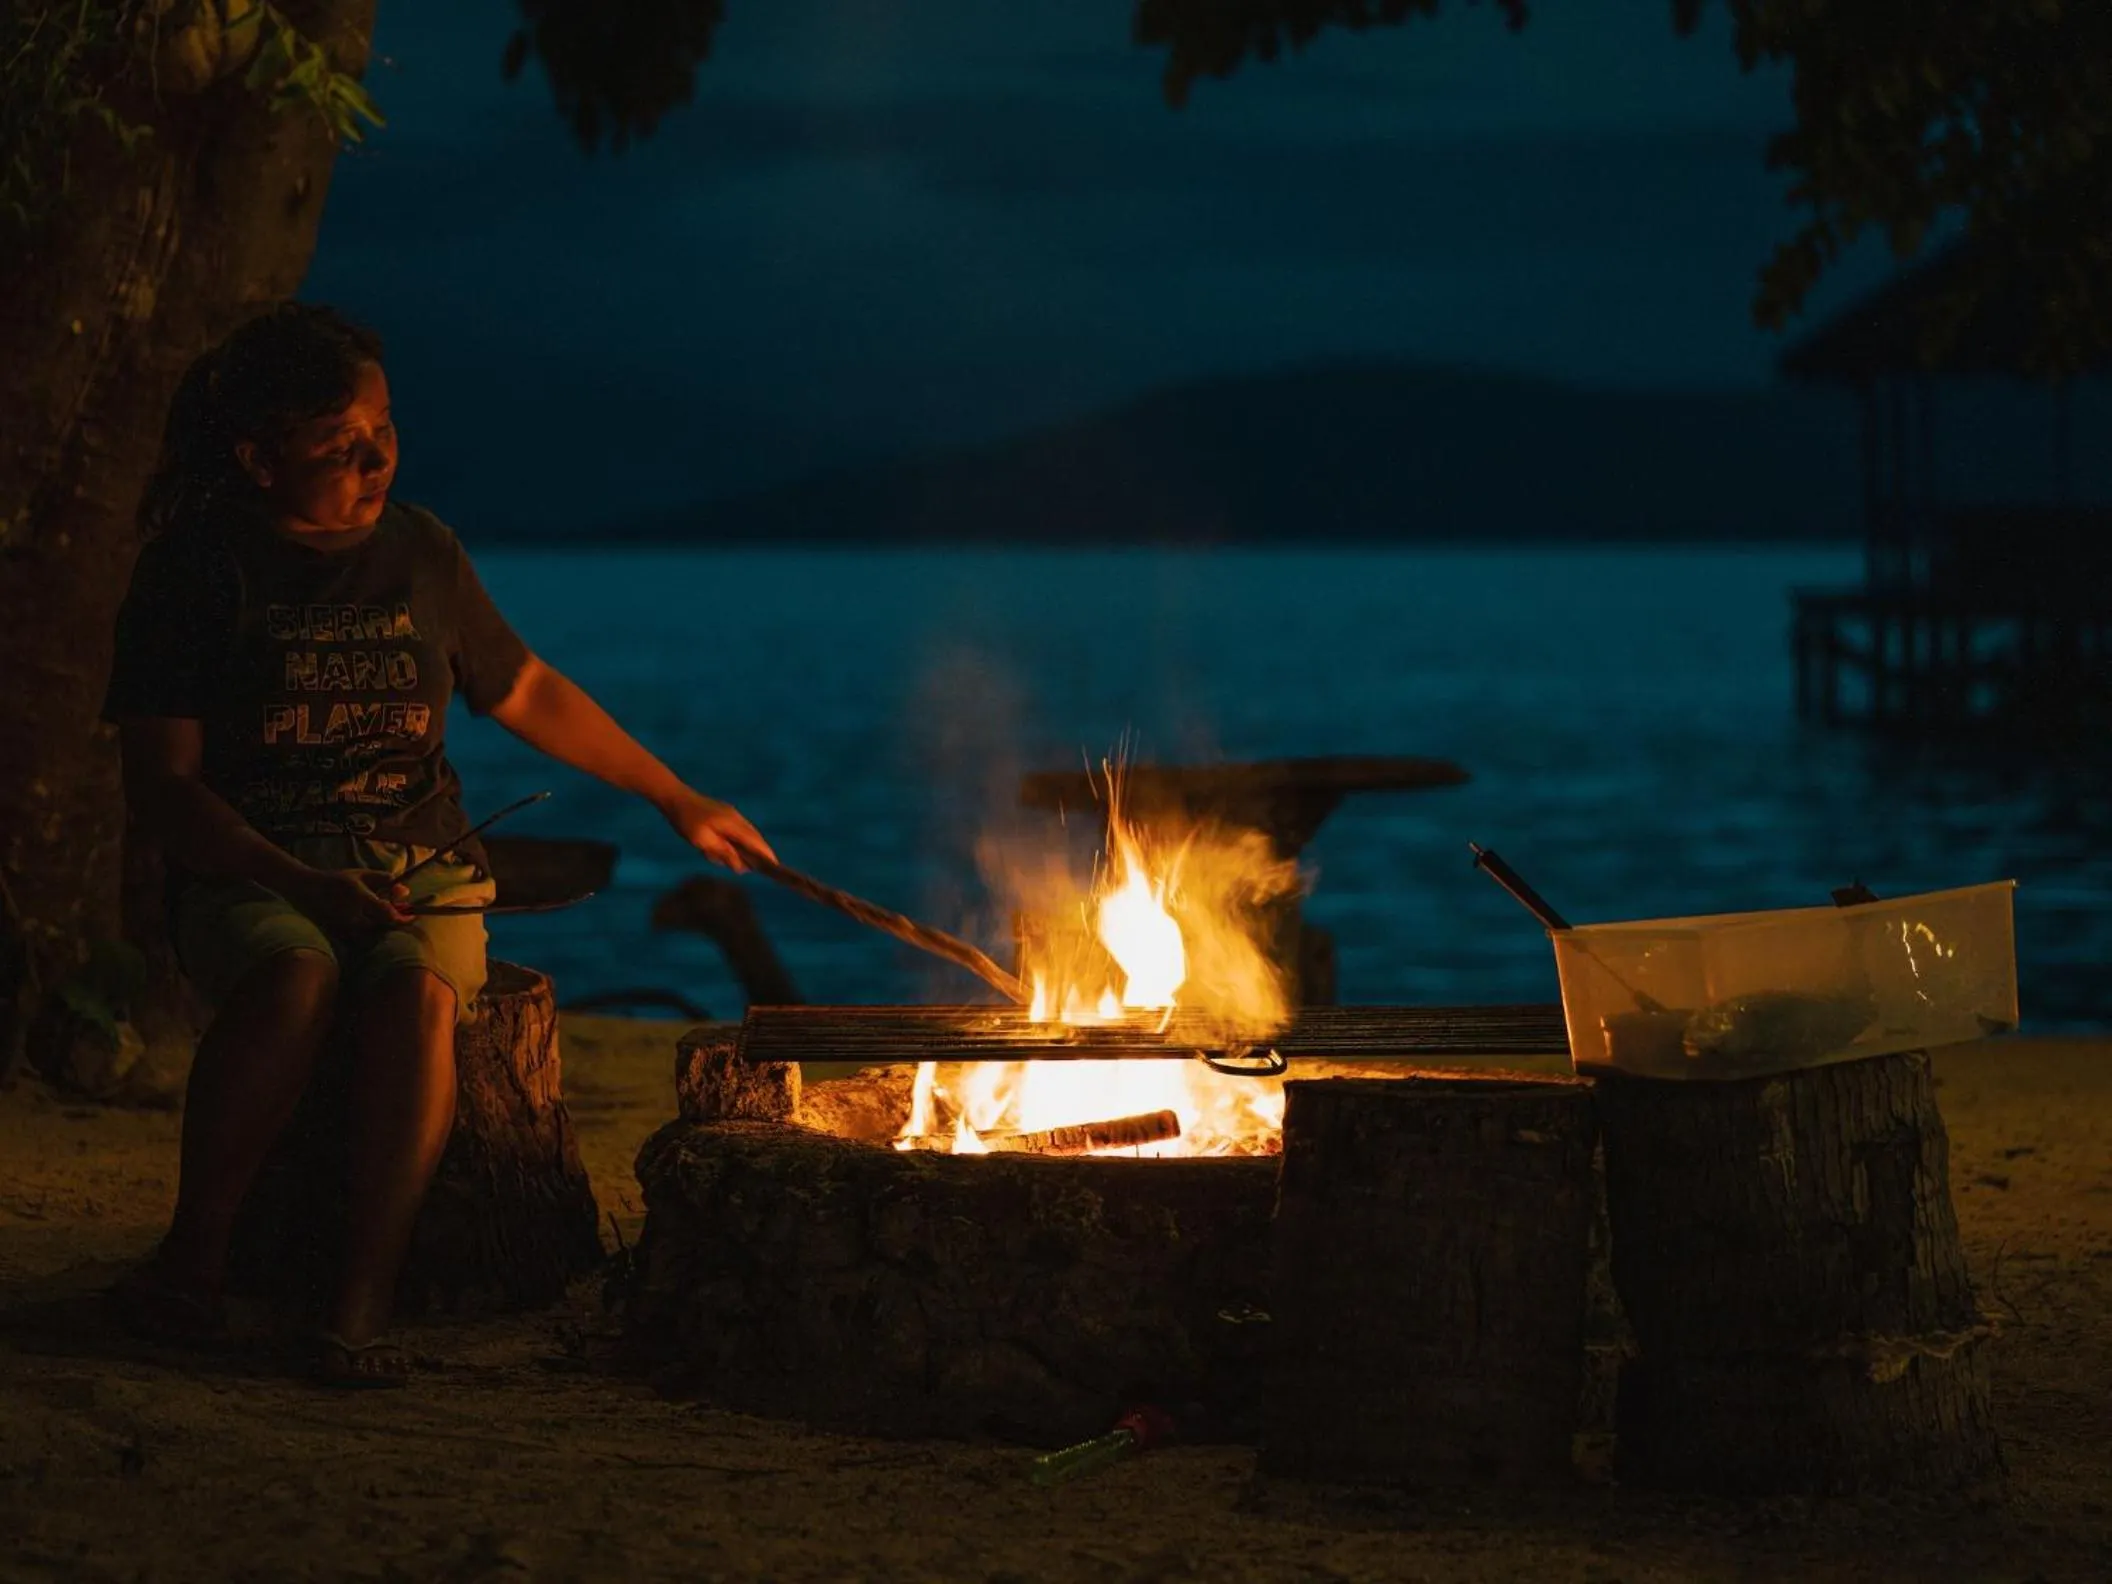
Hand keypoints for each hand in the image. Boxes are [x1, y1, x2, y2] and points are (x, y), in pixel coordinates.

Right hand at [287, 867, 412, 932]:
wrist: (306, 889)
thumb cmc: (337, 880)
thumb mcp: (361, 875)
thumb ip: (384, 880)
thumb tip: (405, 890)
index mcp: (360, 898)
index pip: (388, 914)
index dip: (403, 918)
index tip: (412, 916)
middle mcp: (353, 915)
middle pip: (381, 926)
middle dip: (392, 921)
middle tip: (399, 915)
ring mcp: (344, 927)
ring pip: (371, 934)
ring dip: (380, 927)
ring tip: (379, 917)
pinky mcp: (337, 934)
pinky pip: (359, 938)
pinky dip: (368, 933)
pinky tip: (366, 923)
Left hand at [658, 788, 775, 873]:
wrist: (675, 798)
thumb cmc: (686, 821)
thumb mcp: (702, 840)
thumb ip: (723, 852)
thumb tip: (740, 866)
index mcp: (732, 823)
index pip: (754, 841)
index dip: (765, 854)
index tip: (775, 866)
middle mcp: (736, 818)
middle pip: (754, 838)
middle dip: (757, 853)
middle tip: (758, 868)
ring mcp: (731, 814)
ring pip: (746, 834)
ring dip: (744, 848)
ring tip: (735, 861)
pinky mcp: (725, 814)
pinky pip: (737, 831)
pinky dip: (737, 842)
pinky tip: (727, 850)